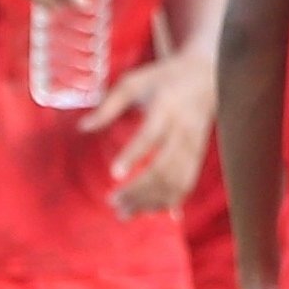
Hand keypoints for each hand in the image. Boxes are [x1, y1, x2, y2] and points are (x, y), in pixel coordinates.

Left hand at [79, 50, 216, 218]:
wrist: (206, 74)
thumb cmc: (163, 77)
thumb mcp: (134, 82)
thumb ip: (109, 105)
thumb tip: (82, 128)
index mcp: (167, 107)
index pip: (151, 135)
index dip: (134, 155)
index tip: (115, 174)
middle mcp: (184, 130)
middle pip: (165, 166)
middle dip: (139, 189)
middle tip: (113, 202)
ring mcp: (195, 145)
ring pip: (177, 181)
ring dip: (152, 200)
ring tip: (124, 212)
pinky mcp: (199, 156)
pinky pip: (188, 184)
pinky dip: (172, 202)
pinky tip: (154, 214)